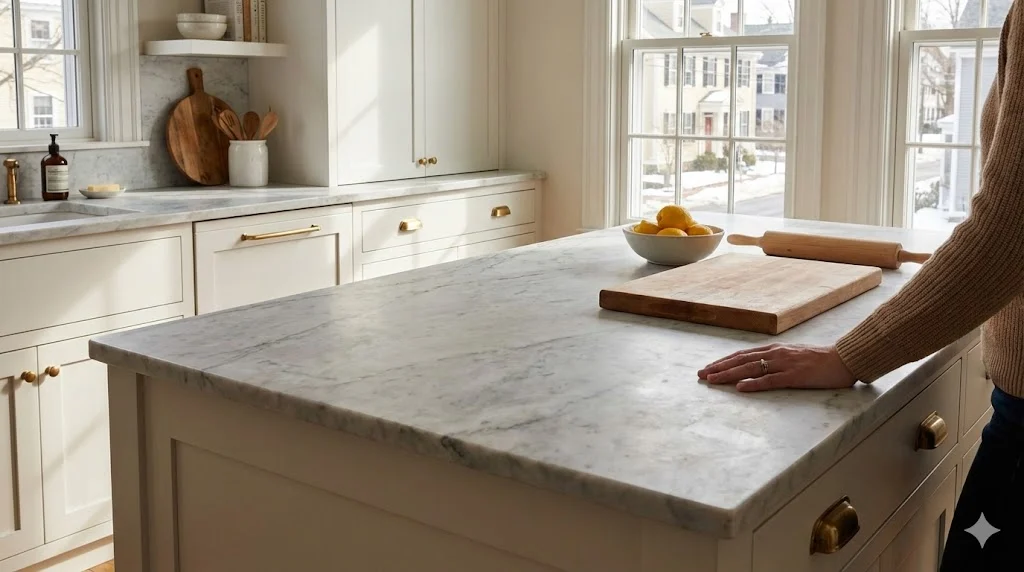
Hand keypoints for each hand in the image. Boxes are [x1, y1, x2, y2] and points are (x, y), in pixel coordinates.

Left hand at [698, 344, 856, 391]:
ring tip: (712, 379)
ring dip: (729, 374)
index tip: (708, 367)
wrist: (843, 359)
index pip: (743, 355)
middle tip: (701, 374)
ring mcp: (784, 365)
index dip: (724, 361)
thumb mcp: (792, 356)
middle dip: (719, 367)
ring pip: (750, 369)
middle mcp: (775, 354)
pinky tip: (741, 388)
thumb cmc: (819, 360)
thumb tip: (756, 367)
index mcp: (774, 350)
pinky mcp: (794, 376)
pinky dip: (754, 383)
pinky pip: (770, 380)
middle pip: (741, 360)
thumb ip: (775, 361)